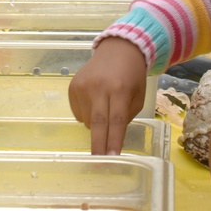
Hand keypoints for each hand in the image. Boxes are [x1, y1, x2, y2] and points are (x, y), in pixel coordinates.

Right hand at [68, 37, 147, 154]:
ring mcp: (83, 86)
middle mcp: (99, 87)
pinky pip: (78, 112)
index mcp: (119, 90)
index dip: (113, 141)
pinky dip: (86, 115)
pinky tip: (94, 102)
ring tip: (105, 109)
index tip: (112, 158)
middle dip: (98, 145)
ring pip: (87, 120)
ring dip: (96, 125)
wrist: (118, 49)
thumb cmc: (132, 76)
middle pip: (97, 122)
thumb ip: (125, 117)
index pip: (116, 121)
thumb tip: (111, 137)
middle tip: (99, 162)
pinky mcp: (72, 86)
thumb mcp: (137, 97)